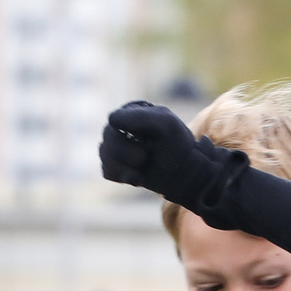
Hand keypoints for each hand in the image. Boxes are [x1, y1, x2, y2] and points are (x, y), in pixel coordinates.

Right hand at [100, 101, 217, 199]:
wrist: (185, 174)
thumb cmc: (179, 146)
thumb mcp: (166, 125)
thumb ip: (141, 118)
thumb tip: (110, 119)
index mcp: (134, 112)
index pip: (114, 120)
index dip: (127, 136)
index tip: (147, 142)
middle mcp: (123, 127)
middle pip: (107, 139)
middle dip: (125, 153)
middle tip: (144, 157)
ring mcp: (119, 147)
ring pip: (104, 155)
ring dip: (123, 166)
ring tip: (141, 169)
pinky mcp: (119, 166)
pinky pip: (106, 171)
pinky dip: (121, 176)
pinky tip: (137, 177)